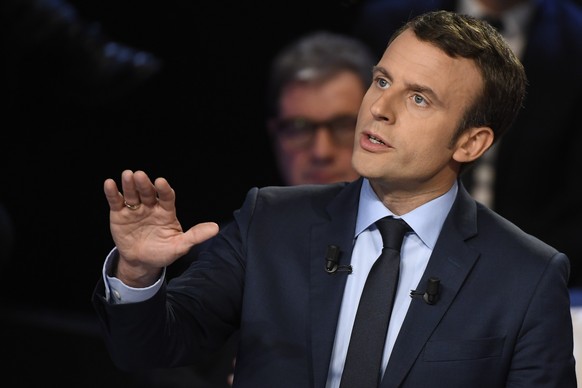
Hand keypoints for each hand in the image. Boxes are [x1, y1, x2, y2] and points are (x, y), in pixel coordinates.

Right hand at [103, 170, 218, 286]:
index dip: (164, 189)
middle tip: (140, 175)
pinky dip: (113, 193)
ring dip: (129, 184)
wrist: (142, 262)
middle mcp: (151, 206)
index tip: (161, 182)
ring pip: (133, 194)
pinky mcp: (119, 214)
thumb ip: (196, 236)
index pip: (167, 197)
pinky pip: (116, 201)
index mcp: (166, 211)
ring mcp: (135, 209)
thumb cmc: (163, 252)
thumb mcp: (180, 246)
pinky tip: (110, 183)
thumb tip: (216, 228)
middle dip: (144, 184)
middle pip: (148, 192)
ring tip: (127, 175)